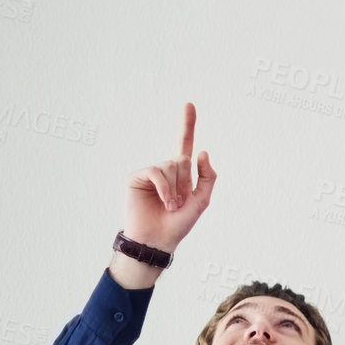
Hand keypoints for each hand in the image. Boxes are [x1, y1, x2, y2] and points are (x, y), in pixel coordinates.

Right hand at [122, 103, 215, 251]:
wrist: (158, 240)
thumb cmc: (178, 223)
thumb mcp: (202, 200)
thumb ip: (207, 176)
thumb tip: (203, 151)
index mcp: (181, 174)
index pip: (185, 145)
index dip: (187, 125)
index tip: (189, 104)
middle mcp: (166, 171)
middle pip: (182, 159)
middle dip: (185, 182)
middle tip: (179, 203)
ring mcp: (150, 174)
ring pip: (170, 165)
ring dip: (175, 189)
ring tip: (171, 205)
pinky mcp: (137, 178)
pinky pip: (156, 171)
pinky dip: (164, 187)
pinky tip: (165, 201)